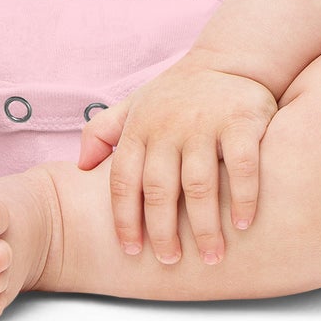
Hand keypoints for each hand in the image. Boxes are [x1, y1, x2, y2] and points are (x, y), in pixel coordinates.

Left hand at [76, 54, 276, 265]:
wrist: (228, 59)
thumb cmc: (175, 94)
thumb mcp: (134, 105)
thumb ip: (102, 132)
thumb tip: (78, 167)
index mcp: (139, 128)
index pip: (122, 180)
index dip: (123, 219)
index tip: (131, 250)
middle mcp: (168, 126)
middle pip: (158, 189)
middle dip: (162, 232)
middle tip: (170, 261)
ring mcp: (205, 124)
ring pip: (199, 185)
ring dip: (204, 226)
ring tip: (210, 256)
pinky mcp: (241, 122)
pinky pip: (242, 167)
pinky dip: (242, 198)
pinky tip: (241, 224)